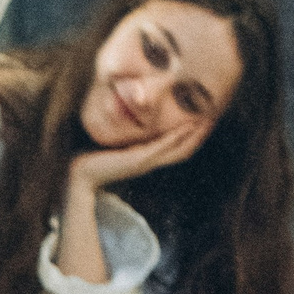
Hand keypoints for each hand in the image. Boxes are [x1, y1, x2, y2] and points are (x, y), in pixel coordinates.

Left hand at [69, 111, 211, 193]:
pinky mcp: (137, 160)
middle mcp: (150, 162)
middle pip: (184, 150)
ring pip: (177, 149)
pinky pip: (162, 147)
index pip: (178, 149)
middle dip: (199, 135)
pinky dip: (175, 137)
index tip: (205, 120)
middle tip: (213, 118)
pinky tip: (186, 126)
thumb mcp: (116, 146)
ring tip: (207, 120)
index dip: (193, 136)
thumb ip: (127, 139)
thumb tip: (131, 125)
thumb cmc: (94, 159)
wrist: (79, 175)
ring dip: (193, 135)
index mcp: (147, 159)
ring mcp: (145, 162)